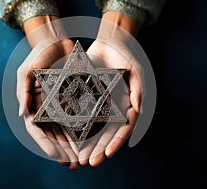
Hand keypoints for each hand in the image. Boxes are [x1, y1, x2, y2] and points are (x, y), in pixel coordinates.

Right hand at [16, 16, 78, 169]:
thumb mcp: (27, 72)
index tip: (55, 156)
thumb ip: (23, 92)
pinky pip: (78, 116)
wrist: (56, 41)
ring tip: (81, 158)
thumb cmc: (39, 55)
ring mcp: (60, 103)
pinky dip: (82, 129)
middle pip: (53, 134)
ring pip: (66, 129)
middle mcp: (46, 107)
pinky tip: (90, 140)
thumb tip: (21, 115)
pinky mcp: (73, 97)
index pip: (37, 129)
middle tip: (72, 163)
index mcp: (33, 104)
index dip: (45, 144)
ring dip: (73, 145)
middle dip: (62, 150)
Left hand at [78, 12, 143, 166]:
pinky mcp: (86, 96)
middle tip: (89, 162)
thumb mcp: (135, 71)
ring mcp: (99, 103)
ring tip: (79, 157)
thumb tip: (137, 110)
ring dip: (87, 143)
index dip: (116, 142)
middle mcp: (112, 108)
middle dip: (98, 148)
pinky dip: (76, 125)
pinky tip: (69, 137)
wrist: (109, 42)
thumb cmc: (126, 56)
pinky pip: (80, 113)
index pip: (122, 128)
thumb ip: (137, 90)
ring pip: (92, 127)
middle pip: (106, 133)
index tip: (107, 154)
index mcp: (125, 105)